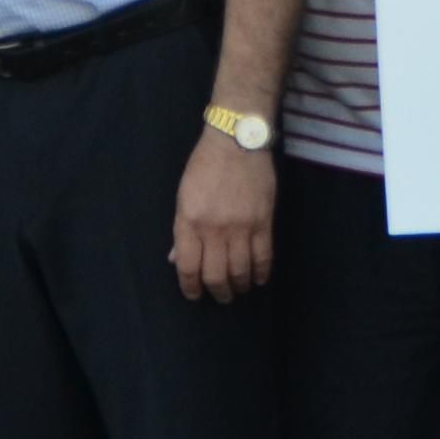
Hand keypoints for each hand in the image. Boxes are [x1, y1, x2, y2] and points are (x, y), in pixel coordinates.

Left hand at [170, 133, 273, 302]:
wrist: (236, 142)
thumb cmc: (205, 166)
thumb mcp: (183, 196)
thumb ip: (181, 230)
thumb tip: (176, 259)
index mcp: (189, 222)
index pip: (188, 267)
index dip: (190, 287)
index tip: (195, 294)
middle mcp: (214, 230)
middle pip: (215, 275)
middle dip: (217, 292)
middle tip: (220, 296)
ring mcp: (241, 228)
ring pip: (240, 271)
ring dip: (238, 286)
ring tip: (238, 290)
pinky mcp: (263, 223)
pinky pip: (263, 257)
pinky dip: (261, 273)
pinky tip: (258, 280)